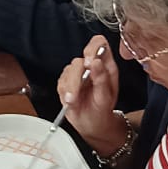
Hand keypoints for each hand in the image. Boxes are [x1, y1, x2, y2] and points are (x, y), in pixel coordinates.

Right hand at [57, 37, 127, 154]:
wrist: (92, 125)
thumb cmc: (102, 110)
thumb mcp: (106, 97)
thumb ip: (102, 79)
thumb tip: (96, 62)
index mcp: (105, 65)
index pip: (99, 43)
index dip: (93, 48)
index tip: (90, 62)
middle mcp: (90, 67)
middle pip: (80, 59)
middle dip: (78, 75)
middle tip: (77, 89)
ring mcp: (77, 74)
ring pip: (69, 70)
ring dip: (70, 87)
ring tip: (73, 100)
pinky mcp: (65, 82)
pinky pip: (61, 81)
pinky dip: (64, 91)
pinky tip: (70, 100)